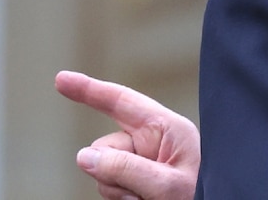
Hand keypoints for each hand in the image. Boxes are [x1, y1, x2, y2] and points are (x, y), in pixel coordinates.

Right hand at [55, 70, 199, 199]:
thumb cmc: (206, 198)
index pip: (121, 102)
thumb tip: (84, 156)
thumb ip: (125, 168)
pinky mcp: (140, 186)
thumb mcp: (168, 185)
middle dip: (112, 172)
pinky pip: (113, 189)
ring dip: (119, 192)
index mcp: (167, 130)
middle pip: (105, 147)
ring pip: (104, 173)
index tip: (60, 80)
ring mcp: (146, 166)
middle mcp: (154, 144)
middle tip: (142, 196)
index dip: (89, 90)